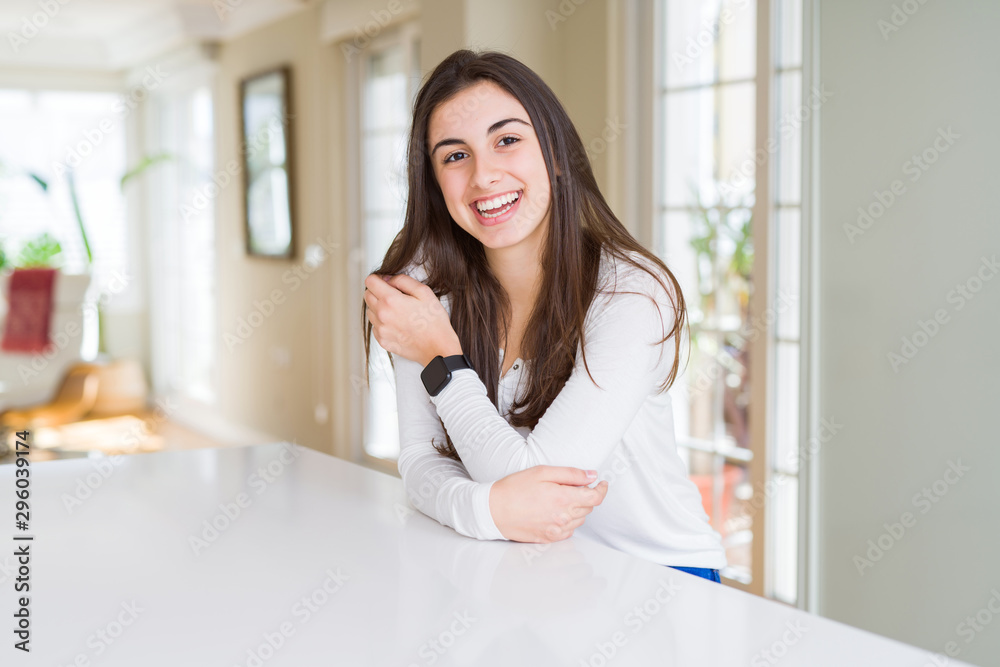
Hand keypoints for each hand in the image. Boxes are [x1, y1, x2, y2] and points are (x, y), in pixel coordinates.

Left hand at [363, 273, 461, 365]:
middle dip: (377, 292)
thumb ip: (403, 280)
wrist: (438, 348)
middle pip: (367, 295)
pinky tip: (398, 323)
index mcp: (390, 300)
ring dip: (379, 307)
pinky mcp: (382, 341)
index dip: (378, 278)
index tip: (387, 282)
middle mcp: (381, 315)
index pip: (370, 282)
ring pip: (370, 311)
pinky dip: (382, 322)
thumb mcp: (424, 292)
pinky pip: (375, 326)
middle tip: (394, 296)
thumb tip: (388, 279)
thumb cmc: (434, 322)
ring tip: (398, 311)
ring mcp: (380, 330)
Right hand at [489, 466, 608, 542]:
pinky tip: (555, 511)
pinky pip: (568, 531)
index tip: (601, 483)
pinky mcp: (548, 538)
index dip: (602, 490)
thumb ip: (570, 474)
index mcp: (564, 499)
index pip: (595, 498)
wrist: (493, 510)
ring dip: (577, 509)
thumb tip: (591, 476)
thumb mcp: (542, 472)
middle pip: (588, 508)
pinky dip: (568, 521)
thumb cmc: (514, 488)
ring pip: (579, 520)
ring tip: (561, 498)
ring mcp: (556, 531)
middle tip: (574, 486)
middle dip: (586, 496)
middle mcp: (563, 518)